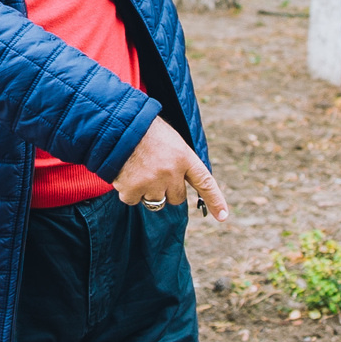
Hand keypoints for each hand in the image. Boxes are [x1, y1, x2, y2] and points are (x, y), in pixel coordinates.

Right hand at [112, 117, 230, 220]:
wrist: (117, 125)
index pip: (205, 182)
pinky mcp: (133, 189)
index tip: (223, 216)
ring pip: (154, 202)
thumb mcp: (170, 141)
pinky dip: (128, 190)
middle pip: (176, 199)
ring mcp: (152, 182)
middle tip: (154, 171)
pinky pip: (133, 201)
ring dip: (146, 191)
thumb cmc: (144, 130)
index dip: (215, 200)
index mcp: (184, 157)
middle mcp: (171, 172)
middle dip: (166, 190)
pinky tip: (125, 172)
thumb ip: (179, 163)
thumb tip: (178, 189)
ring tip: (137, 169)